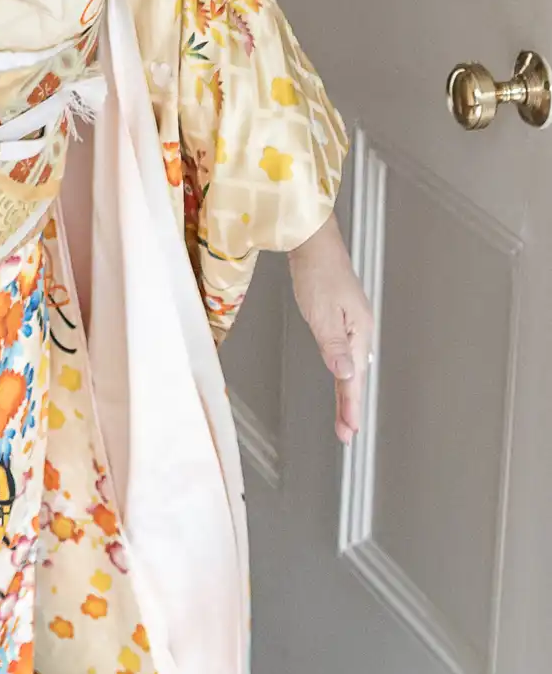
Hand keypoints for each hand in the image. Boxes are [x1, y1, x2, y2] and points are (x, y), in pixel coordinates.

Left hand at [288, 213, 374, 444]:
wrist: (312, 239)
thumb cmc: (316, 270)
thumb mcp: (322, 312)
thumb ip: (333, 345)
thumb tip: (346, 375)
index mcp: (359, 330)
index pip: (354, 377)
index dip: (350, 406)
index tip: (349, 431)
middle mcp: (361, 329)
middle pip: (356, 375)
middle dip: (350, 405)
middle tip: (347, 433)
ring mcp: (353, 322)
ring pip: (352, 364)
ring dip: (347, 391)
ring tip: (345, 416)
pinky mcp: (342, 315)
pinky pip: (345, 351)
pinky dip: (343, 370)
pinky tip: (342, 376)